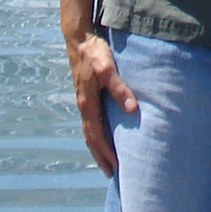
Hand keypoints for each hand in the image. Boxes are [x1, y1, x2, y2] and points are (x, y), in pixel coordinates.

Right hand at [66, 27, 135, 174]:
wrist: (78, 38)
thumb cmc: (94, 52)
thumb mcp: (107, 68)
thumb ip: (119, 87)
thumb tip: (132, 109)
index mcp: (87, 103)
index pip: (96, 135)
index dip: (106, 152)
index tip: (116, 166)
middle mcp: (83, 105)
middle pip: (90, 138)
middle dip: (100, 156)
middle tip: (112, 173)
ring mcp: (83, 101)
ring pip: (89, 131)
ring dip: (97, 147)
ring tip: (107, 160)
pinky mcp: (86, 95)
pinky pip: (91, 121)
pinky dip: (96, 134)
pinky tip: (104, 135)